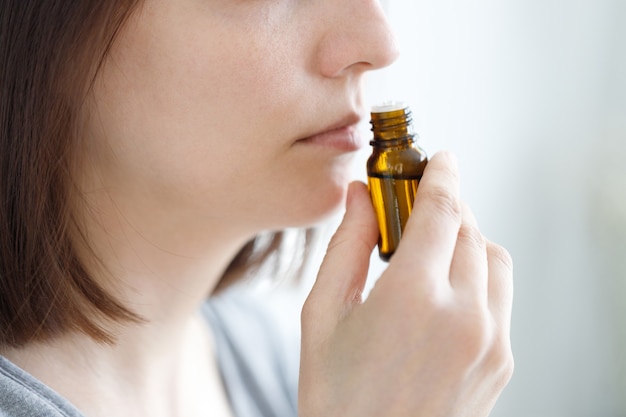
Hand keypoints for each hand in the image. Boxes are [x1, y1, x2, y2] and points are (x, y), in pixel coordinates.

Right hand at [299, 152, 513, 416]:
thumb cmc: (336, 394)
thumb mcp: (323, 315)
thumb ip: (346, 246)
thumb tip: (358, 196)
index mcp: (413, 298)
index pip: (442, 210)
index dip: (442, 175)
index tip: (440, 158)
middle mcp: (464, 316)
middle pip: (470, 229)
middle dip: (447, 207)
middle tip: (416, 208)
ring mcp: (490, 341)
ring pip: (493, 258)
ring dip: (466, 238)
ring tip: (430, 250)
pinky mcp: (501, 361)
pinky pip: (500, 295)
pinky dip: (478, 275)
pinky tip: (444, 290)